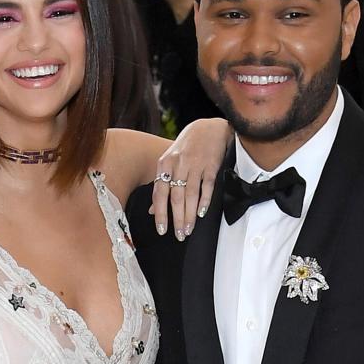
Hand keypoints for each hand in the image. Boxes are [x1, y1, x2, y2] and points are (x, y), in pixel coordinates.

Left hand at [150, 118, 229, 239]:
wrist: (209, 127)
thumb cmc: (187, 146)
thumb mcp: (170, 161)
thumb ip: (161, 184)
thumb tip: (152, 210)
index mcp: (164, 164)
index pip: (159, 193)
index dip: (160, 213)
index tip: (162, 230)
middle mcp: (178, 164)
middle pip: (176, 197)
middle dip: (177, 219)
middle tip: (179, 235)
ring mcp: (195, 164)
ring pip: (190, 195)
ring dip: (189, 215)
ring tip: (189, 230)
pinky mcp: (211, 165)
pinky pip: (206, 187)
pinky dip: (204, 201)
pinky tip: (201, 213)